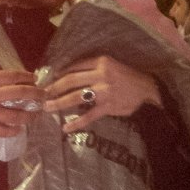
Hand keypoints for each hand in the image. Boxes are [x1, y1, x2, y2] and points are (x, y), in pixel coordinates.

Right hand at [0, 44, 40, 137]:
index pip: (12, 76)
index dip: (26, 76)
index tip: (34, 77)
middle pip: (19, 94)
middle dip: (35, 94)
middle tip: (44, 95)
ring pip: (14, 115)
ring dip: (29, 115)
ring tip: (36, 114)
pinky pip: (2, 131)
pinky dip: (13, 131)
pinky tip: (18, 129)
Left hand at [42, 56, 159, 133]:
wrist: (148, 88)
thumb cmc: (127, 76)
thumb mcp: (110, 65)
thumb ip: (91, 68)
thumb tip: (66, 74)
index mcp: (100, 61)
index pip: (74, 66)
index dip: (58, 73)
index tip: (48, 79)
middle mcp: (101, 75)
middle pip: (70, 80)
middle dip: (53, 88)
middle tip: (41, 94)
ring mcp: (104, 91)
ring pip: (75, 97)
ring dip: (59, 103)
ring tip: (47, 108)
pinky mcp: (108, 106)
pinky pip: (88, 116)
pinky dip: (76, 123)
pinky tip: (66, 128)